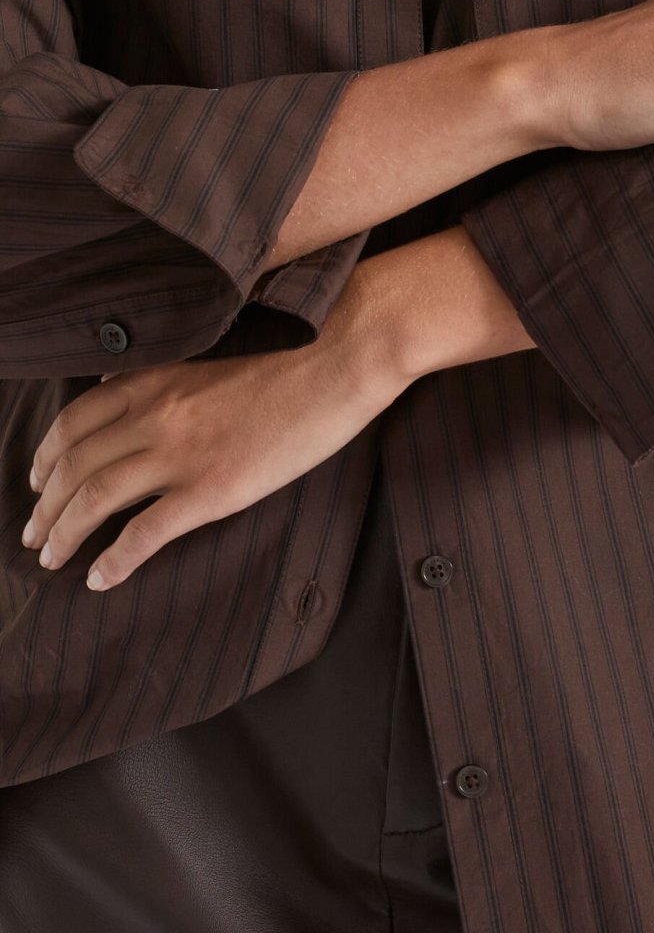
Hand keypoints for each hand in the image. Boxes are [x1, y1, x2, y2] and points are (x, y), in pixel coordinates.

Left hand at [21, 320, 404, 592]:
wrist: (341, 355)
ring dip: (64, 534)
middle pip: (74, 466)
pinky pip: (145, 533)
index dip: (45, 458)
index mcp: (155, 380)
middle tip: (33, 533)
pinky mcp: (213, 489)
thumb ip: (162, 374)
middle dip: (44, 505)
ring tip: (51, 559)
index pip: (74, 422)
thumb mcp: (210, 353)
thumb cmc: (291, 352)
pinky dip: (114, 560)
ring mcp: (181, 453)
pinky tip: (99, 579)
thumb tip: (117, 386)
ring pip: (95, 499)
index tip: (37, 482)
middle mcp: (155, 415)